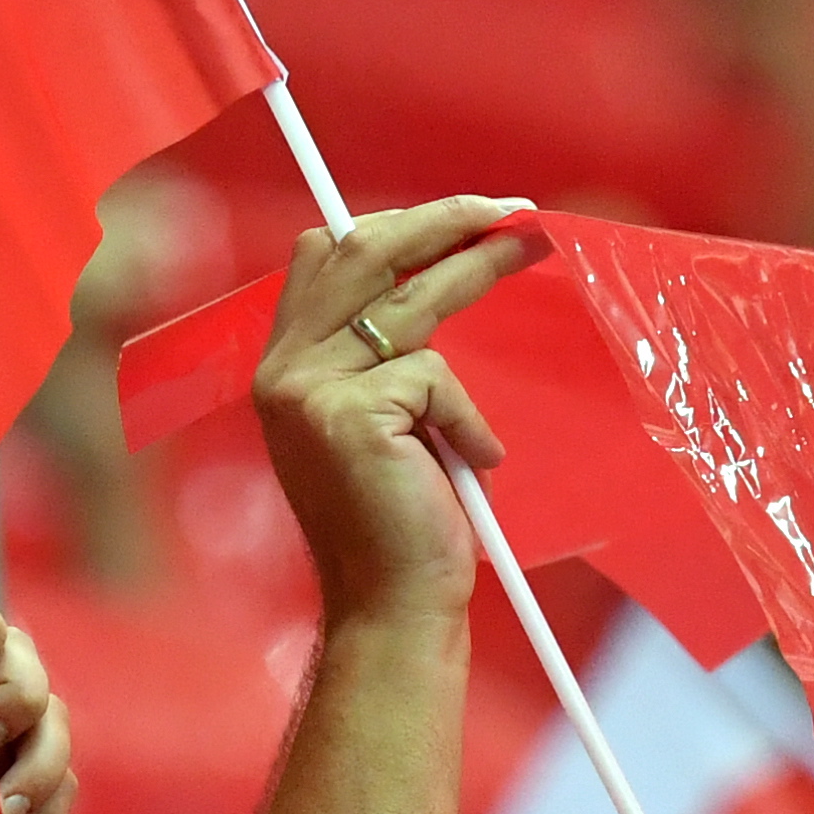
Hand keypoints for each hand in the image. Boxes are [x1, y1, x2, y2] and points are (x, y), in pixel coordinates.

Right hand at [249, 196, 544, 629]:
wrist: (391, 607)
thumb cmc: (402, 523)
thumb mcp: (382, 423)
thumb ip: (381, 359)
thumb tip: (432, 278)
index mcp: (285, 368)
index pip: (324, 258)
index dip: (392, 226)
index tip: (457, 217)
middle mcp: (283, 371)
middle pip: (361, 253)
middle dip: (441, 219)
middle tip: (509, 206)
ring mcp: (307, 391)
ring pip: (407, 301)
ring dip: (478, 265)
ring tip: (531, 245)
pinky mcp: (348, 416)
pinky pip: (433, 378)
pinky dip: (464, 419)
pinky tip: (469, 464)